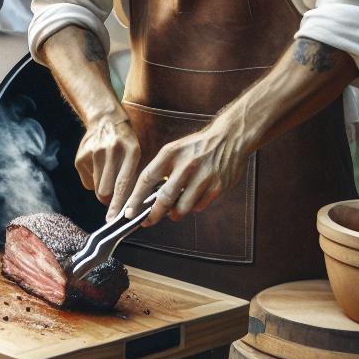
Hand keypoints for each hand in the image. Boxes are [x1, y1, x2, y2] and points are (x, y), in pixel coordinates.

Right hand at [75, 113, 140, 210]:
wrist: (105, 118)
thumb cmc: (125, 141)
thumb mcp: (136, 153)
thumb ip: (132, 176)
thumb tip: (128, 205)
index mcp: (131, 151)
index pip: (122, 184)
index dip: (118, 204)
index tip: (114, 220)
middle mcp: (111, 151)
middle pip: (105, 190)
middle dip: (108, 200)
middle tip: (112, 200)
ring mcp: (94, 153)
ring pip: (95, 187)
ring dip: (101, 189)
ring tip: (107, 177)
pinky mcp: (81, 156)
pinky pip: (86, 181)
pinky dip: (93, 180)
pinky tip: (98, 167)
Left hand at [127, 120, 251, 226]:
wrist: (229, 137)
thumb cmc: (198, 146)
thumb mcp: (175, 149)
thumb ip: (162, 169)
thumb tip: (146, 195)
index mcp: (170, 153)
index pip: (146, 179)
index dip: (136, 199)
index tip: (129, 212)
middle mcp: (186, 165)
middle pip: (164, 198)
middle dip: (153, 214)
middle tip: (148, 221)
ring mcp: (203, 176)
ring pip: (182, 207)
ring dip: (175, 214)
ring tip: (173, 213)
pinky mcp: (217, 186)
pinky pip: (199, 206)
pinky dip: (194, 207)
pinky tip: (194, 200)